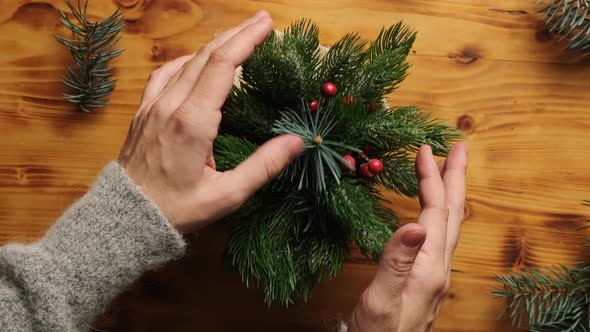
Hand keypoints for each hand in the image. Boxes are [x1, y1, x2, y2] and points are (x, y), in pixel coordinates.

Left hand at [118, 12, 303, 232]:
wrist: (125, 218)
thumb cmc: (177, 209)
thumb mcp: (227, 195)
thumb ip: (263, 166)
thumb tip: (297, 141)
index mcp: (193, 121)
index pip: (223, 65)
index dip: (246, 39)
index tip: (266, 25)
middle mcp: (171, 105)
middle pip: (206, 55)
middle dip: (236, 34)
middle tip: (262, 21)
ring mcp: (153, 105)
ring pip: (186, 61)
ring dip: (214, 44)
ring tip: (238, 36)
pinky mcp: (143, 112)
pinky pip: (165, 74)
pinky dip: (186, 61)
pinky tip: (196, 62)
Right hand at [349, 143, 467, 331]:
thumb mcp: (382, 299)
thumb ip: (396, 262)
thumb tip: (414, 225)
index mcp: (429, 266)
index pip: (435, 212)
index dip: (432, 178)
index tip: (426, 149)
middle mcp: (438, 266)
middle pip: (453, 214)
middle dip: (456, 178)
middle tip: (459, 148)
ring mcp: (435, 273)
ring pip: (449, 224)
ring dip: (450, 192)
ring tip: (447, 170)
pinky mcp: (427, 278)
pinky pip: (440, 235)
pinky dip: (438, 212)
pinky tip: (431, 212)